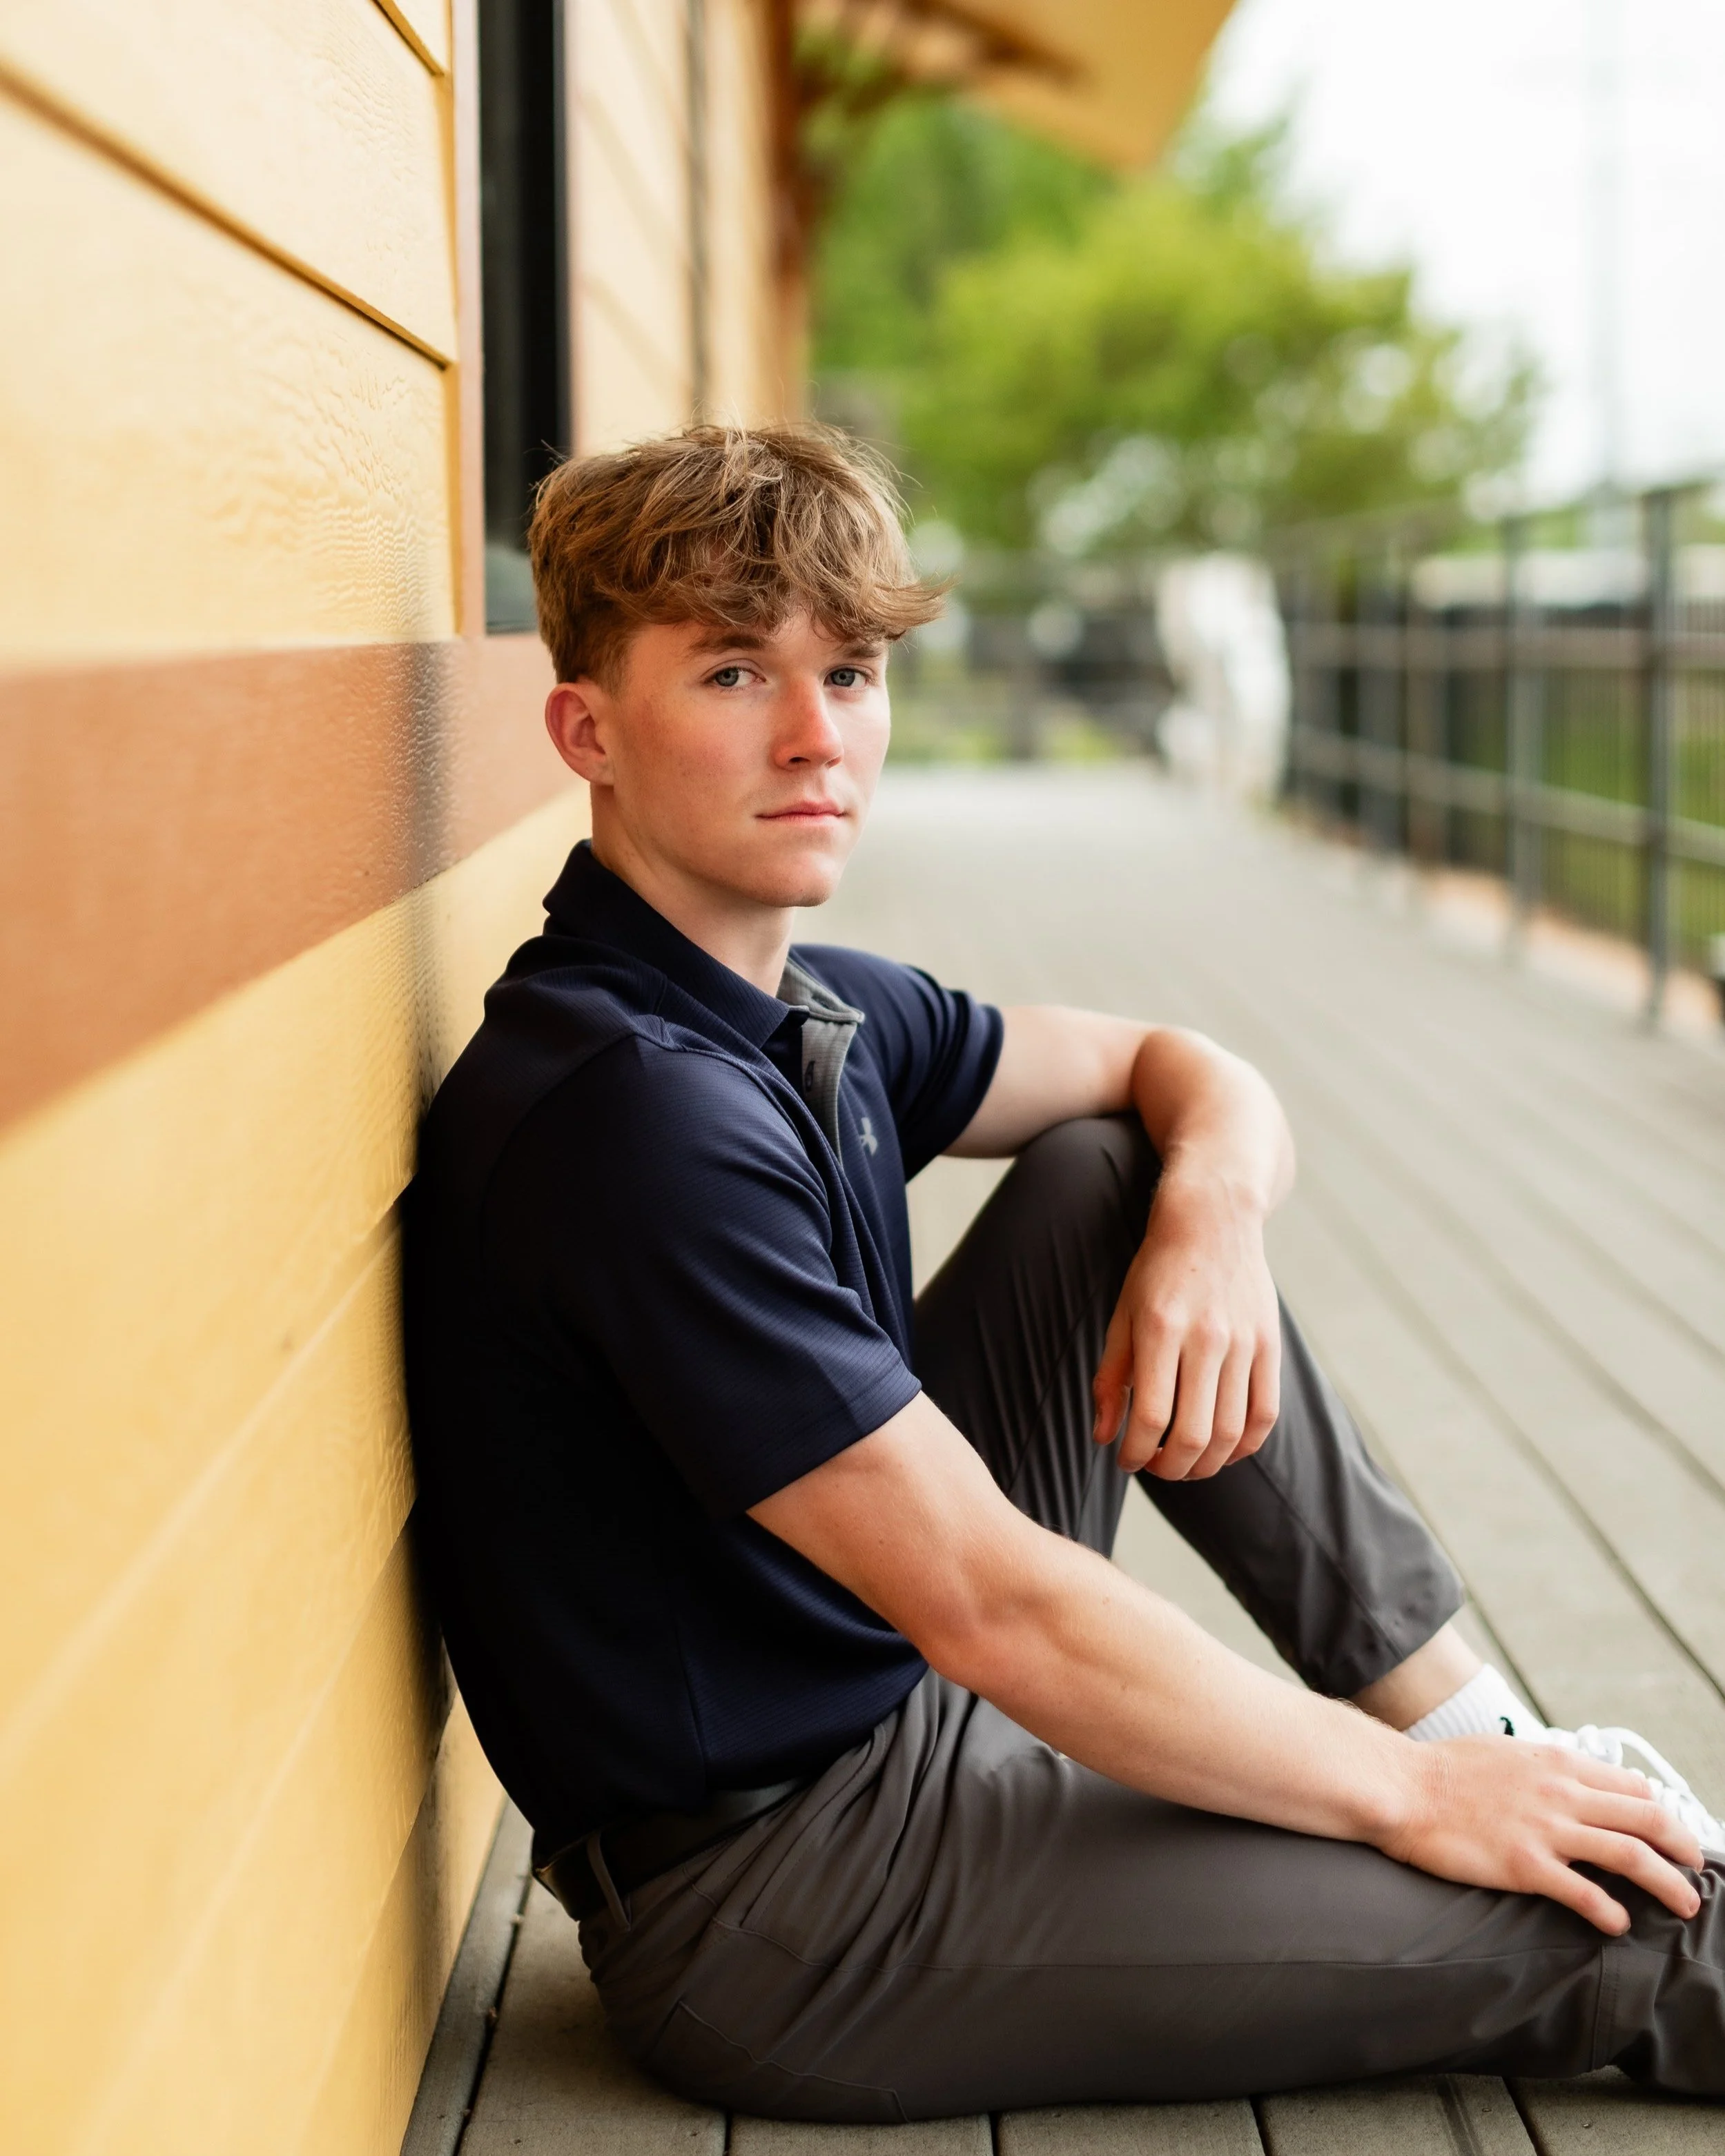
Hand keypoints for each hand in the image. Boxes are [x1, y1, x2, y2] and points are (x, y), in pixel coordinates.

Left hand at [1091, 1165, 1281, 1478]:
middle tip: (1156, 1467)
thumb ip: (1110, 1377)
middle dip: (1170, 1468)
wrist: (1213, 1219)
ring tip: (1186, 1464)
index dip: (1135, 1452)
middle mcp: (1206, 1338)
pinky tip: (1223, 1450)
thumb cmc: (1157, 1270)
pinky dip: (1244, 1445)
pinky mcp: (1270, 1345)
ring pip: (1230, 1433)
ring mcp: (1244, 1343)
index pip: (1149, 1416)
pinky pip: (1265, 1414)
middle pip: (1194, 1434)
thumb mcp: (1122, 1314)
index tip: (1126, 1460)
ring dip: (1206, 1464)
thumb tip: (1104, 1437)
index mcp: (1161, 1329)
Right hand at [1385, 1734, 1703, 1934]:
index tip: (1668, 1831)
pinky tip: (1617, 1924)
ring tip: (1684, 1904)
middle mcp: (1562, 1793)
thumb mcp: (1505, 1753)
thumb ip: (1543, 1769)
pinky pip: (1584, 1893)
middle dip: (1682, 1846)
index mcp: (1558, 1763)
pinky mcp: (1525, 1865)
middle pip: (1647, 1818)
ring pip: (1630, 1855)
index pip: (1632, 1785)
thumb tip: (1565, 1780)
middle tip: (1695, 1868)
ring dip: (1667, 1883)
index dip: (1660, 1810)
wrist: (1402, 1787)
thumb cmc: (1444, 1770)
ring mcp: (1546, 1829)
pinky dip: (1610, 1912)